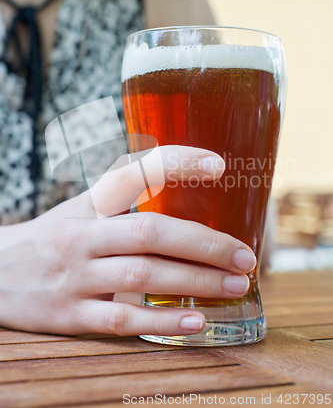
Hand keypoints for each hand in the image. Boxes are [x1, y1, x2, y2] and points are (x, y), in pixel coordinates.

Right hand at [0, 146, 255, 336]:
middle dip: (203, 243)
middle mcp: (82, 235)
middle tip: (244, 256)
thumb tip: (185, 198)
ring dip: (194, 281)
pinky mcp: (70, 315)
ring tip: (234, 285)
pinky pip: (121, 319)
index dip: (175, 164)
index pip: (133, 173)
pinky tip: (196, 321)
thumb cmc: (53, 237)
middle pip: (150, 232)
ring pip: (143, 276)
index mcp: (88, 204)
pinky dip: (161, 321)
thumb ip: (124, 203)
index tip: (218, 165)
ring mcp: (75, 276)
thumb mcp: (81, 209)